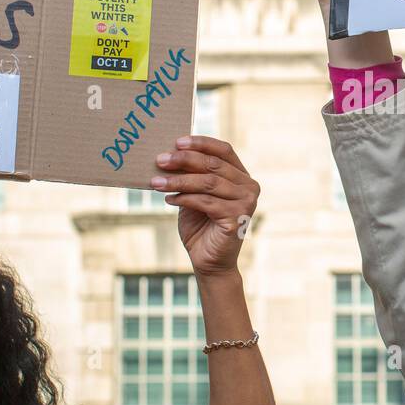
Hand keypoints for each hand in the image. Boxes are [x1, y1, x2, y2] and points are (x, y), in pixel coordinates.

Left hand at [153, 137, 258, 276]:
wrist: (209, 262)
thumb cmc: (201, 226)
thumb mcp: (195, 195)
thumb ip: (192, 176)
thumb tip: (169, 154)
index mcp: (241, 176)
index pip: (224, 150)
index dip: (201, 143)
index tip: (177, 142)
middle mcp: (249, 186)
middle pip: (213, 164)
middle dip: (184, 160)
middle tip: (160, 160)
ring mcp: (246, 202)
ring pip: (207, 182)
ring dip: (178, 180)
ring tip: (156, 182)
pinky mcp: (236, 218)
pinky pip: (205, 202)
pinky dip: (184, 199)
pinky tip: (168, 199)